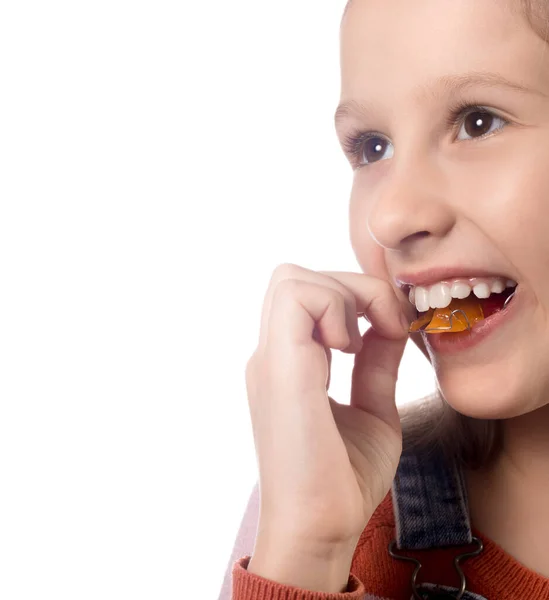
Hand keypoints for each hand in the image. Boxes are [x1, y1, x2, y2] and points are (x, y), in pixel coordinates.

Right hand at [245, 263, 408, 552]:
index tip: (389, 330)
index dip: (354, 297)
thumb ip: (377, 363)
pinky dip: (335, 307)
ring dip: (341, 294)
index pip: (307, 295)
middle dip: (348, 286)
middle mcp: (272, 354)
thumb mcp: (372, 408)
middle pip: (294, 276)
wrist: (321, 527)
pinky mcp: (281, 367)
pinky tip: (351, 349)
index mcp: (289, 364)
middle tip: (377, 327)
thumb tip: (389, 326)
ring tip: (360, 341)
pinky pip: (298, 299)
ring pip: (291, 278)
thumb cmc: (343, 478)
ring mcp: (271, 358)